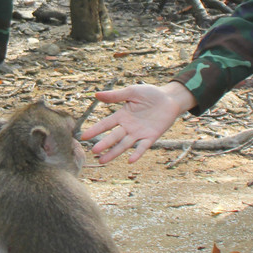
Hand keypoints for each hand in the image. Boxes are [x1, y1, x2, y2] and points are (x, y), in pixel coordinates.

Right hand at [81, 82, 195, 164]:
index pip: (106, 124)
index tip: (83, 136)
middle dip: (104, 144)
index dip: (95, 130)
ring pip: (124, 145)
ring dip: (114, 152)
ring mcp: (139, 133)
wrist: (170, 99)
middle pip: (114, 137)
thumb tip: (96, 95)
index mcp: (122, 115)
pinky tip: (130, 160)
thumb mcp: (132, 92)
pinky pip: (142, 147)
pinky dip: (137, 154)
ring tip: (102, 161)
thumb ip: (115, 96)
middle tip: (93, 151)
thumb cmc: (150, 94)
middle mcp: (128, 127)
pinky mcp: (151, 137)